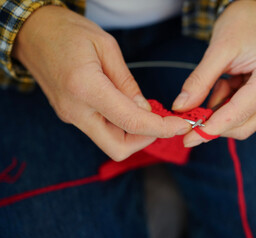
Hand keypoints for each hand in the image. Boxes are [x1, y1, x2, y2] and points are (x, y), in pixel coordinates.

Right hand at [13, 6, 189, 160]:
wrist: (33, 33)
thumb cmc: (68, 31)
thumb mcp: (106, 47)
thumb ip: (127, 84)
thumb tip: (145, 109)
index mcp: (86, 88)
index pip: (131, 123)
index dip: (161, 128)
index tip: (181, 126)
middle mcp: (76, 111)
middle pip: (118, 148)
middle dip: (146, 139)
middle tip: (162, 121)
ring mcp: (71, 117)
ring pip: (110, 142)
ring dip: (134, 134)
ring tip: (148, 112)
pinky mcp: (71, 116)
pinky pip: (101, 131)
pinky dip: (121, 126)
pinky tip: (129, 108)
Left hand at [172, 0, 255, 146]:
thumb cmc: (243, 24)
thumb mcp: (218, 50)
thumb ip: (200, 81)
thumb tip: (181, 108)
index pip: (239, 114)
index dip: (211, 128)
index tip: (188, 138)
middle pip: (243, 125)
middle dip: (214, 122)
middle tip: (190, 113)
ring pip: (241, 121)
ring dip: (219, 110)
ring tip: (217, 82)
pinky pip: (241, 112)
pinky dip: (224, 104)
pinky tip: (224, 83)